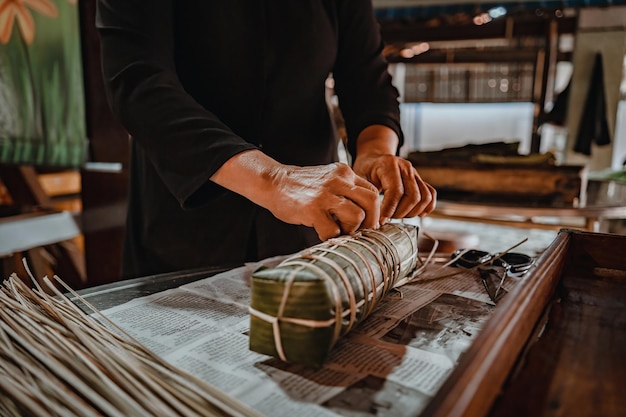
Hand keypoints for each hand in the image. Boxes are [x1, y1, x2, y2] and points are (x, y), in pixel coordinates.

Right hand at [210, 150, 380, 240]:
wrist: (273, 181)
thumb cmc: (302, 186)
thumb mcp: (328, 179)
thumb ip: (346, 190)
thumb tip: (366, 216)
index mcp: (344, 173)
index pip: (373, 192)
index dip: (374, 211)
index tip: (367, 223)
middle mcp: (338, 181)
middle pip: (372, 202)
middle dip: (370, 222)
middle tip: (359, 231)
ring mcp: (325, 195)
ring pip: (357, 216)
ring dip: (350, 229)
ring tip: (337, 229)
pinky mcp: (312, 210)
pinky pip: (333, 231)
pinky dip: (330, 236)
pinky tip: (320, 231)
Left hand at [353, 153, 435, 222]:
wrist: (374, 158)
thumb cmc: (365, 169)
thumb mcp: (359, 177)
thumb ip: (364, 193)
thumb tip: (369, 216)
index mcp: (389, 164)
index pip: (396, 191)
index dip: (389, 209)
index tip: (381, 219)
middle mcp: (405, 167)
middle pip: (413, 196)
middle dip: (400, 212)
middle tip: (388, 218)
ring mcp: (415, 173)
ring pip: (424, 197)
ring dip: (412, 212)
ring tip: (398, 215)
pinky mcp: (420, 180)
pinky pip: (431, 195)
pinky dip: (426, 207)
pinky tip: (414, 213)